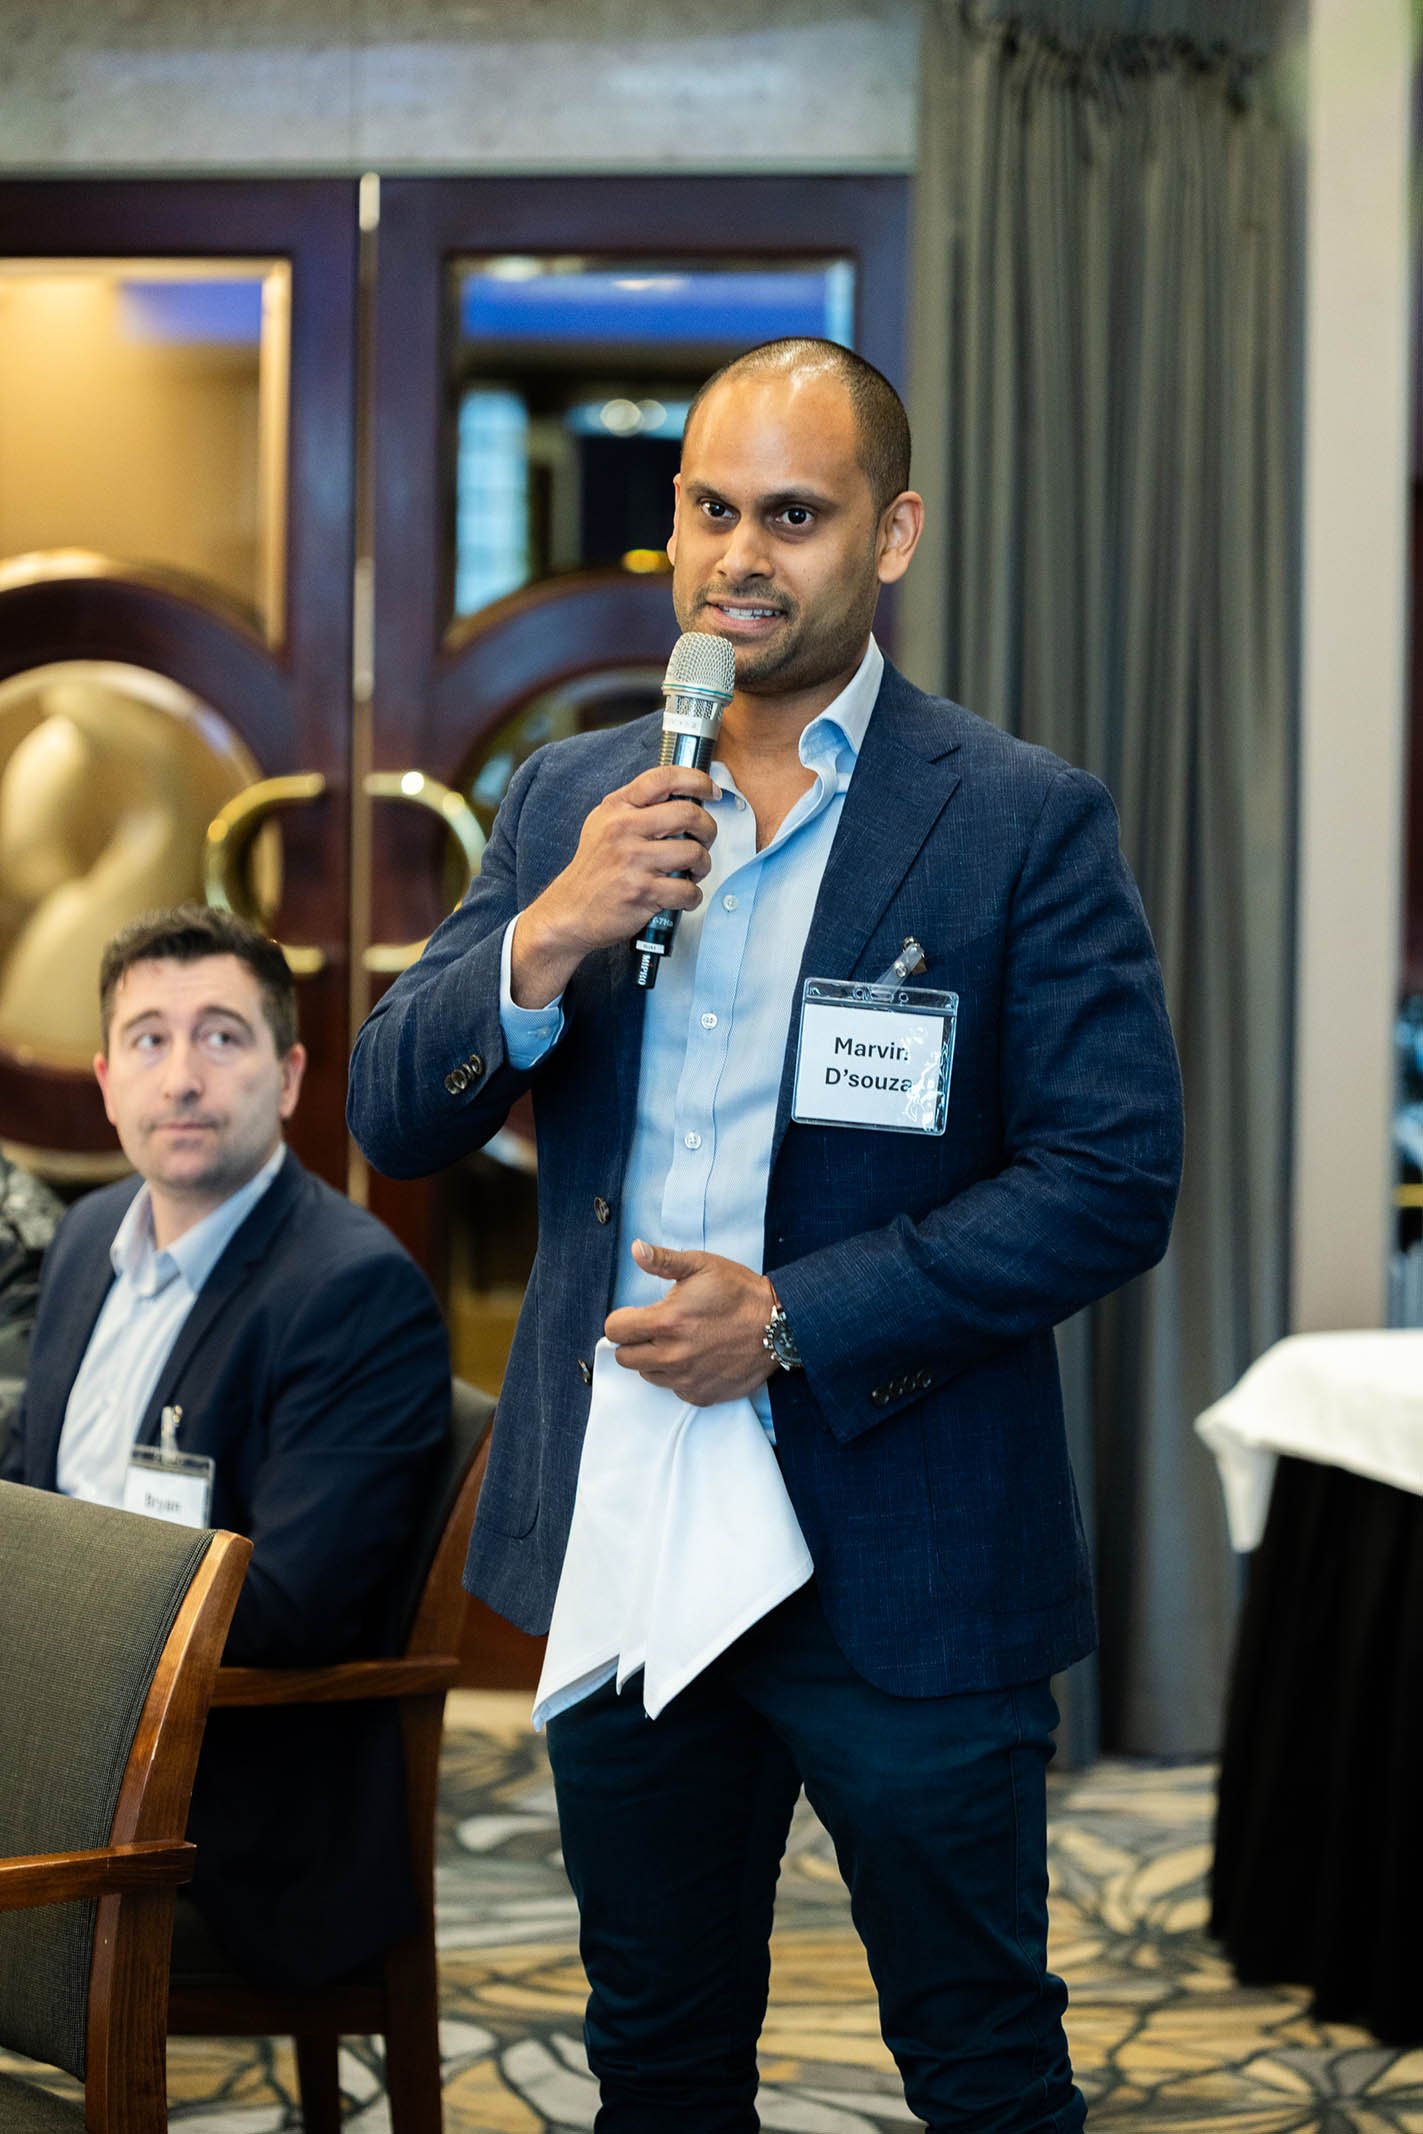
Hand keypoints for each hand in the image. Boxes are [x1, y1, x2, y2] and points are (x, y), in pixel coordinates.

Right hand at [510, 766, 718, 1007]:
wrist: (569, 912)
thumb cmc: (594, 870)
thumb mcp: (603, 825)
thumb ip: (636, 808)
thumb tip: (683, 798)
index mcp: (617, 808)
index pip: (663, 778)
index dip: (696, 780)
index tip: (711, 791)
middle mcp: (623, 829)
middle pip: (688, 814)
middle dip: (708, 829)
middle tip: (705, 840)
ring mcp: (632, 861)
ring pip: (694, 853)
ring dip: (703, 865)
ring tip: (692, 872)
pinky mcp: (641, 892)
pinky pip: (687, 890)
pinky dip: (692, 896)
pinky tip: (682, 896)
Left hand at [604, 1240, 776, 1406]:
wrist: (779, 1326)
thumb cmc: (740, 1293)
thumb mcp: (701, 1265)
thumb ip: (663, 1261)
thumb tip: (636, 1250)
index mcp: (666, 1322)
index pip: (615, 1330)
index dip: (623, 1320)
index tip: (636, 1316)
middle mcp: (672, 1356)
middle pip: (625, 1358)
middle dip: (634, 1342)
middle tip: (656, 1329)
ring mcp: (686, 1379)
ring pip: (648, 1374)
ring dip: (655, 1360)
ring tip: (680, 1342)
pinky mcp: (700, 1395)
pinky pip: (674, 1388)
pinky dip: (678, 1375)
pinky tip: (696, 1357)